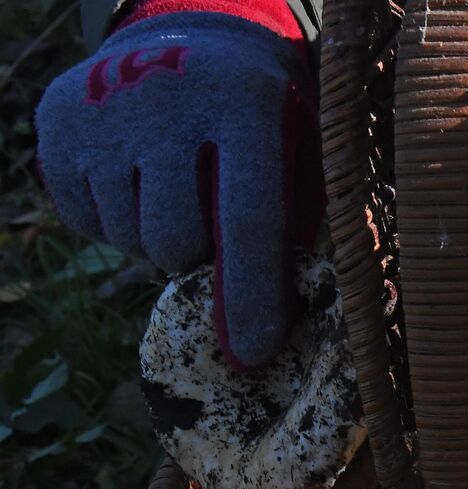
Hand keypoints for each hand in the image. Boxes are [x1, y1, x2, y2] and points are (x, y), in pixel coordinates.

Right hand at [36, 10, 322, 368]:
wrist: (195, 44)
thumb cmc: (265, 128)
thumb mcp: (300, 160)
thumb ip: (290, 235)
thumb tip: (261, 339)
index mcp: (247, 107)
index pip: (248, 220)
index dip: (250, 296)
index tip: (250, 355)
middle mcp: (170, 99)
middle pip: (176, 240)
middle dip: (198, 258)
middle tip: (214, 223)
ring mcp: (106, 107)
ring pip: (129, 237)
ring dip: (157, 239)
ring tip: (178, 188)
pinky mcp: (58, 119)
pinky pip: (85, 221)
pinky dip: (115, 221)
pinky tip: (138, 178)